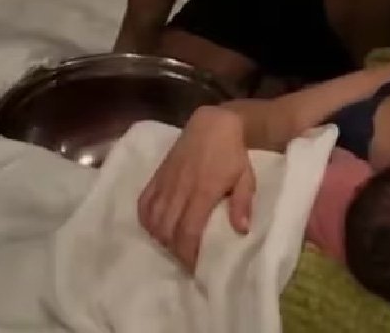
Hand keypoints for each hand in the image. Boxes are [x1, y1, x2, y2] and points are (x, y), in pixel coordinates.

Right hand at [138, 106, 255, 269]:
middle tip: (185, 258)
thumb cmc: (232, 152)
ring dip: (161, 237)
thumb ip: (242, 203)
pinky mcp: (157, 176)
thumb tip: (241, 230)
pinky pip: (144, 202)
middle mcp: (180, 189)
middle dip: (174, 250)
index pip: (188, 230)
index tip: (194, 266)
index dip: (188, 252)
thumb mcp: (246, 177)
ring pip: (153, 219)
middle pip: (167, 229)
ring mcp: (166, 182)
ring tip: (173, 244)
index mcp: (202, 191)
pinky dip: (147, 219)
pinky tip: (156, 227)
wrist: (212, 123)